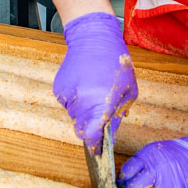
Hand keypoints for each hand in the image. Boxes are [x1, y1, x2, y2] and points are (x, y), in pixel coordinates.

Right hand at [52, 12, 136, 153]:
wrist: (92, 38)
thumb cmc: (115, 62)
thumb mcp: (128, 90)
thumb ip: (118, 114)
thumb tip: (110, 134)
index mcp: (100, 103)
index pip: (92, 135)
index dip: (95, 145)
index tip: (98, 149)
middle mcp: (81, 102)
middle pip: (81, 128)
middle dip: (90, 126)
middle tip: (100, 113)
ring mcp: (67, 95)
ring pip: (74, 116)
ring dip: (83, 112)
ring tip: (93, 91)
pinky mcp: (58, 89)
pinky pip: (67, 104)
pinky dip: (75, 101)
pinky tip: (83, 85)